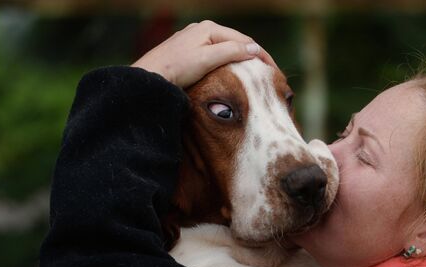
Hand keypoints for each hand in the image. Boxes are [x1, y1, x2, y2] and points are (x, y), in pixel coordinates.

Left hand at [132, 20, 275, 88]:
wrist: (151, 77)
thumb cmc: (177, 68)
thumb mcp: (208, 59)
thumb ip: (232, 52)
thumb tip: (255, 50)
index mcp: (209, 29)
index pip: (244, 41)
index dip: (262, 55)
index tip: (274, 70)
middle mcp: (203, 30)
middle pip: (237, 43)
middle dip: (254, 57)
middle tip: (269, 74)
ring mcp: (196, 40)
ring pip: (227, 49)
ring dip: (242, 60)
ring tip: (255, 75)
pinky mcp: (190, 52)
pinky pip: (217, 55)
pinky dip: (229, 63)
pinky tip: (234, 73)